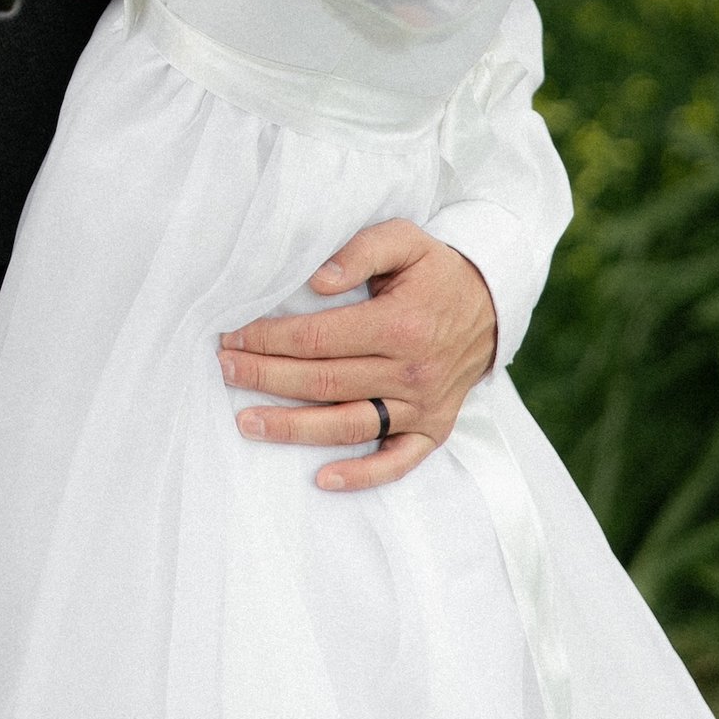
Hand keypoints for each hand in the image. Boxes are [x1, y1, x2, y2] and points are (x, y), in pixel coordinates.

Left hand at [216, 223, 498, 491]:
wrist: (493, 305)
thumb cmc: (435, 271)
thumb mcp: (405, 240)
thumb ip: (360, 251)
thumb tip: (316, 280)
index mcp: (401, 324)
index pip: (319, 337)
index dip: (270, 339)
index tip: (233, 337)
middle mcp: (413, 371)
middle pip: (323, 382)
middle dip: (266, 377)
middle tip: (225, 371)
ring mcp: (424, 406)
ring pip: (348, 425)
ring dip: (293, 427)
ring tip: (247, 422)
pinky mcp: (434, 430)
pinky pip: (396, 462)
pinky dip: (361, 476)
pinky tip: (321, 479)